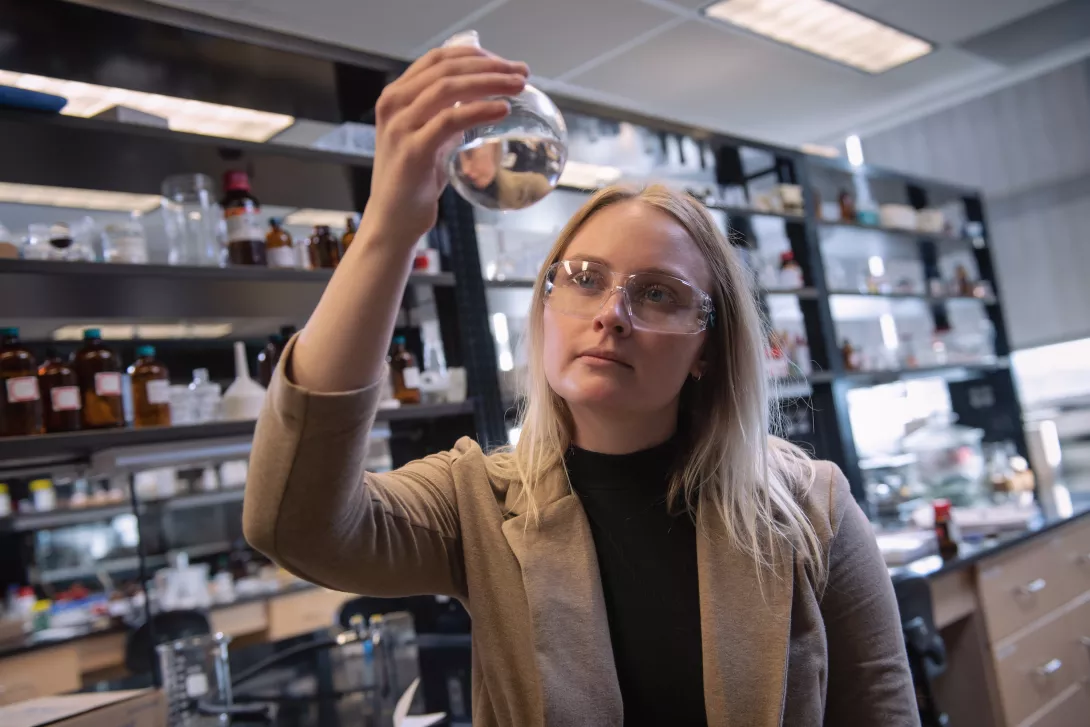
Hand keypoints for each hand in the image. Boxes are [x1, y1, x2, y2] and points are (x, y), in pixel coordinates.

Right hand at [360, 46, 528, 243]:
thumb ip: (447, 115)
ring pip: (449, 88)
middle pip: (446, 68)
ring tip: (518, 86)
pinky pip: (451, 120)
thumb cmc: (413, 181)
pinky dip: (480, 110)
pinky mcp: (413, 150)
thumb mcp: (429, 137)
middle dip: (489, 66)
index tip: (504, 63)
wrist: (393, 220)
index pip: (437, 59)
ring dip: (490, 82)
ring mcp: (401, 126)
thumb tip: (482, 100)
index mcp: (396, 96)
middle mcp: (393, 104)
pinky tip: (502, 110)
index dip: (474, 55)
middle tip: (521, 72)